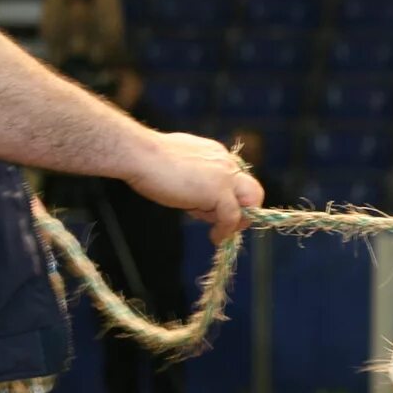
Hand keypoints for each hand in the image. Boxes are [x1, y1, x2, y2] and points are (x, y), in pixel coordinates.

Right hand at [122, 129, 263, 240]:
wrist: (139, 154)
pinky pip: (232, 217)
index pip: (237, 180)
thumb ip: (195, 177)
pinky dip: (225, 231)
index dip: (230, 198)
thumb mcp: (180, 166)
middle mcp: (226, 162)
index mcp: (217, 154)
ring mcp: (225, 177)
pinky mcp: (219, 192)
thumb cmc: (149, 159)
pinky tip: (215, 238)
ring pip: (248, 205)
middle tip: (227, 224)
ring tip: (210, 227)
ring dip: (233, 221)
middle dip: (245, 211)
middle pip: (253, 191)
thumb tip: (196, 196)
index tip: (215, 211)